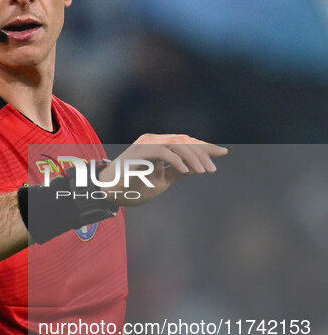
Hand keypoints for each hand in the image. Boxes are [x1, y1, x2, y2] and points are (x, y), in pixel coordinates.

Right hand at [98, 134, 227, 205]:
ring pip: (176, 144)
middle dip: (202, 154)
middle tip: (212, 169)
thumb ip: (177, 172)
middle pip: (185, 141)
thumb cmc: (134, 187)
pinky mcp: (139, 151)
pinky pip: (162, 152)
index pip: (187, 143)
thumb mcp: (162, 180)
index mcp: (160, 147)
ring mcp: (146, 144)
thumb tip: (196, 168)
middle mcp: (154, 141)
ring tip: (202, 172)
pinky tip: (187, 171)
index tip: (223, 153)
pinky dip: (176, 160)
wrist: (110, 193)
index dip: (205, 147)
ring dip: (192, 157)